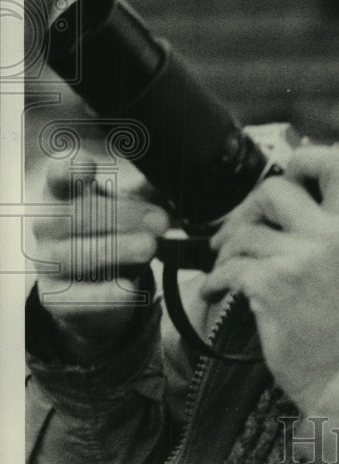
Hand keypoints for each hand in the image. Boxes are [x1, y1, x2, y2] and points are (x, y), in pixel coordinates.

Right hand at [32, 154, 169, 359]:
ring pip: (79, 255)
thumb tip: (165, 181)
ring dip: (119, 249)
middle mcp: (48, 227)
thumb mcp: (126, 208)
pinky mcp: (56, 298)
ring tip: (150, 247)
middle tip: (160, 221)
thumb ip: (142, 192)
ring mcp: (48, 263)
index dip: (69, 171)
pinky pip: (81, 297)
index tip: (89, 166)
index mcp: (63, 196)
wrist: (94, 292)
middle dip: (123, 216)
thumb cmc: (110, 236)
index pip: (57, 177)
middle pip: (77, 216)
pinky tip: (131, 286)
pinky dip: (109, 292)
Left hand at [201, 144, 338, 410]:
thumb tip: (298, 201)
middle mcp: (329, 236)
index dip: (306, 158)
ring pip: (244, 233)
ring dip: (227, 252)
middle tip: (239, 232)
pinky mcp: (272, 287)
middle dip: (247, 209)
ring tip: (228, 271)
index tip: (289, 174)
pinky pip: (229, 268)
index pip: (335, 164)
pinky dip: (216, 281)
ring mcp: (299, 260)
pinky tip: (219, 292)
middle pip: (273, 190)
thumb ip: (335, 231)